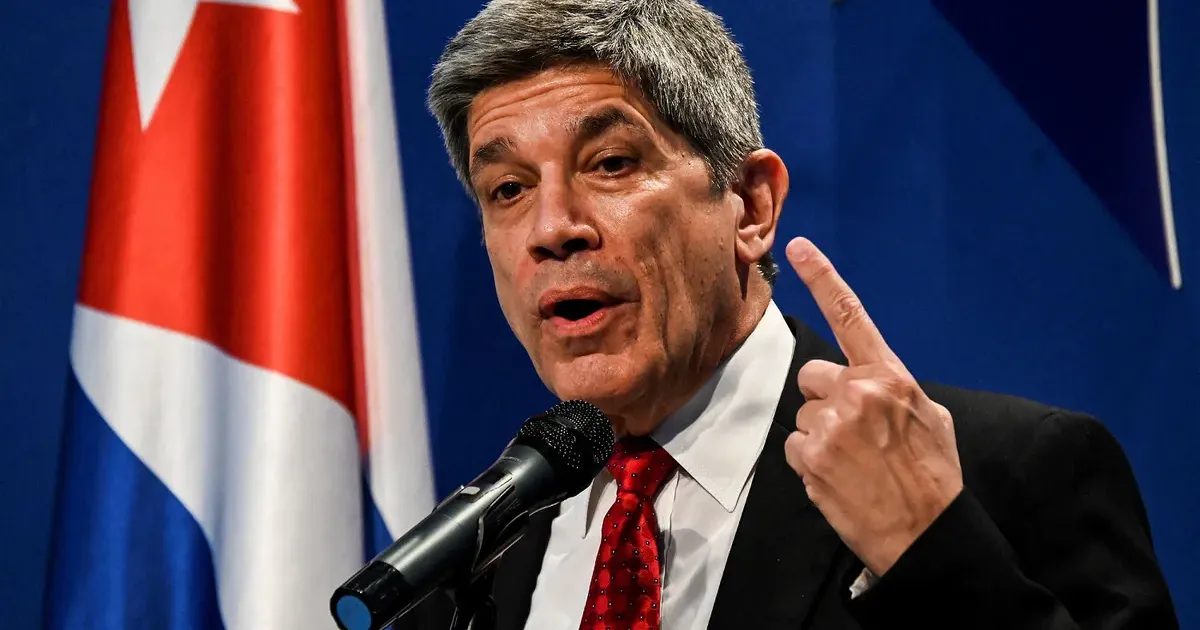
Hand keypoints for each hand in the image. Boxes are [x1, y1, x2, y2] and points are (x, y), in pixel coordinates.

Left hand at [782, 237, 963, 576]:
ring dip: (820, 435)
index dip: (823, 277)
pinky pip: (794, 446)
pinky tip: (838, 477)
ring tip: (853, 462)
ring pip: (804, 415)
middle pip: (813, 376)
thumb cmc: (932, 475)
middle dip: (826, 399)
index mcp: (890, 377)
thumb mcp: (930, 418)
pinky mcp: (809, 456)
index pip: (851, 316)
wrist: (925, 531)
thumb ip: (894, 389)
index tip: (798, 247)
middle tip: (854, 433)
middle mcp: (857, 392)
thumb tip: (872, 382)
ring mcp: (830, 424)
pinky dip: (810, 462)